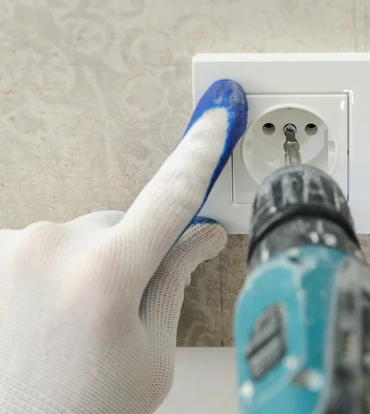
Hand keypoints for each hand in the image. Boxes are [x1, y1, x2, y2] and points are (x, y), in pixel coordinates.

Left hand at [0, 80, 247, 412]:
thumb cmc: (78, 410)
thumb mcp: (150, 356)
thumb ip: (173, 284)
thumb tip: (199, 239)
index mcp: (107, 275)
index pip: (171, 194)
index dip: (200, 153)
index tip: (214, 121)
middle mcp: (53, 248)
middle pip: (122, 224)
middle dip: (133, 254)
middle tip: (121, 310)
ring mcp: (13, 248)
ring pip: (81, 237)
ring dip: (90, 266)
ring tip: (75, 324)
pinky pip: (44, 247)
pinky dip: (54, 271)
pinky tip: (44, 315)